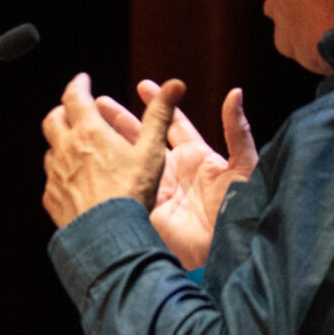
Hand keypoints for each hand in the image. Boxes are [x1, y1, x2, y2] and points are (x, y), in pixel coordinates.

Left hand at [41, 74, 183, 228]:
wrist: (108, 236)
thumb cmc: (132, 193)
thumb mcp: (151, 151)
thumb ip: (160, 116)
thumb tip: (176, 85)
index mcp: (89, 132)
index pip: (75, 97)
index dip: (79, 85)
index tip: (82, 80)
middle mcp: (66, 149)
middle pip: (53, 120)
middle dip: (63, 110)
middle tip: (72, 109)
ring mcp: (55, 174)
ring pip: (51, 150)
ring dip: (60, 143)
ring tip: (74, 146)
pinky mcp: (52, 197)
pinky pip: (52, 179)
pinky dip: (60, 172)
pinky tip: (73, 180)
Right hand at [89, 84, 257, 268]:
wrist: (230, 248)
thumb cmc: (244, 209)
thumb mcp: (244, 165)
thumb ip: (237, 130)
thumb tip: (235, 93)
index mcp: (198, 156)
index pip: (173, 124)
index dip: (159, 104)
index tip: (143, 86)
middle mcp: (175, 171)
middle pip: (143, 138)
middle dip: (122, 120)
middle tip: (100, 103)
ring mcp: (158, 190)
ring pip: (128, 160)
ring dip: (110, 142)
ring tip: (89, 124)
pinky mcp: (147, 209)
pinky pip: (125, 187)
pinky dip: (108, 173)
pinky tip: (91, 160)